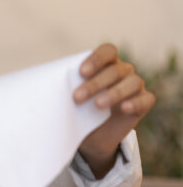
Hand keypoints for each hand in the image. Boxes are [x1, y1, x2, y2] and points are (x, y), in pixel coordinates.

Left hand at [73, 43, 154, 177]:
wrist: (91, 135)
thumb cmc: (78, 109)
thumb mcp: (68, 98)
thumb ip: (62, 87)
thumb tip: (40, 84)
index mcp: (106, 63)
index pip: (108, 51)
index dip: (96, 59)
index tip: (81, 72)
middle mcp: (123, 71)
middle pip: (115, 70)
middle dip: (95, 83)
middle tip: (77, 97)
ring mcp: (135, 85)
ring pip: (132, 82)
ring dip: (114, 93)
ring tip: (98, 105)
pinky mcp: (144, 102)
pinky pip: (146, 99)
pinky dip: (136, 102)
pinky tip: (124, 108)